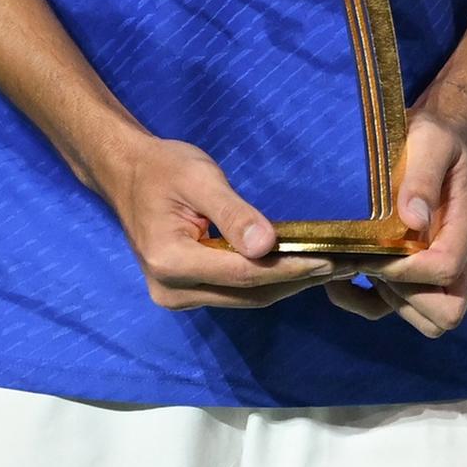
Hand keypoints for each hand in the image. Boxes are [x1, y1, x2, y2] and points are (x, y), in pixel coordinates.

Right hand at [95, 129, 338, 311]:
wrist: (126, 173)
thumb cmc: (163, 168)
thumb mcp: (199, 179)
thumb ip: (233, 214)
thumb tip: (268, 247)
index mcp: (170, 262)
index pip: (244, 274)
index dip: (290, 269)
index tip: (329, 260)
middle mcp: (171, 290)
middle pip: (247, 294)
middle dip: (295, 281)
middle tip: (340, 266)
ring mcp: (176, 297)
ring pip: (244, 299)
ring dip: (285, 284)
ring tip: (325, 268)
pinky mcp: (184, 294)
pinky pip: (233, 293)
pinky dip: (265, 281)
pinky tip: (293, 267)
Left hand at [327, 111, 466, 336]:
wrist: (431, 143)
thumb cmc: (430, 139)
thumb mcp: (428, 142)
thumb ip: (422, 177)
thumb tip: (415, 220)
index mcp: (466, 225)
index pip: (446, 268)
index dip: (407, 269)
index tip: (372, 250)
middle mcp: (462, 256)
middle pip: (447, 311)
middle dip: (403, 294)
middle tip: (369, 261)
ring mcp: (441, 272)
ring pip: (425, 321)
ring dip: (387, 300)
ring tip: (354, 263)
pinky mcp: (414, 277)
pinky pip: (390, 312)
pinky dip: (361, 302)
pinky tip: (339, 275)